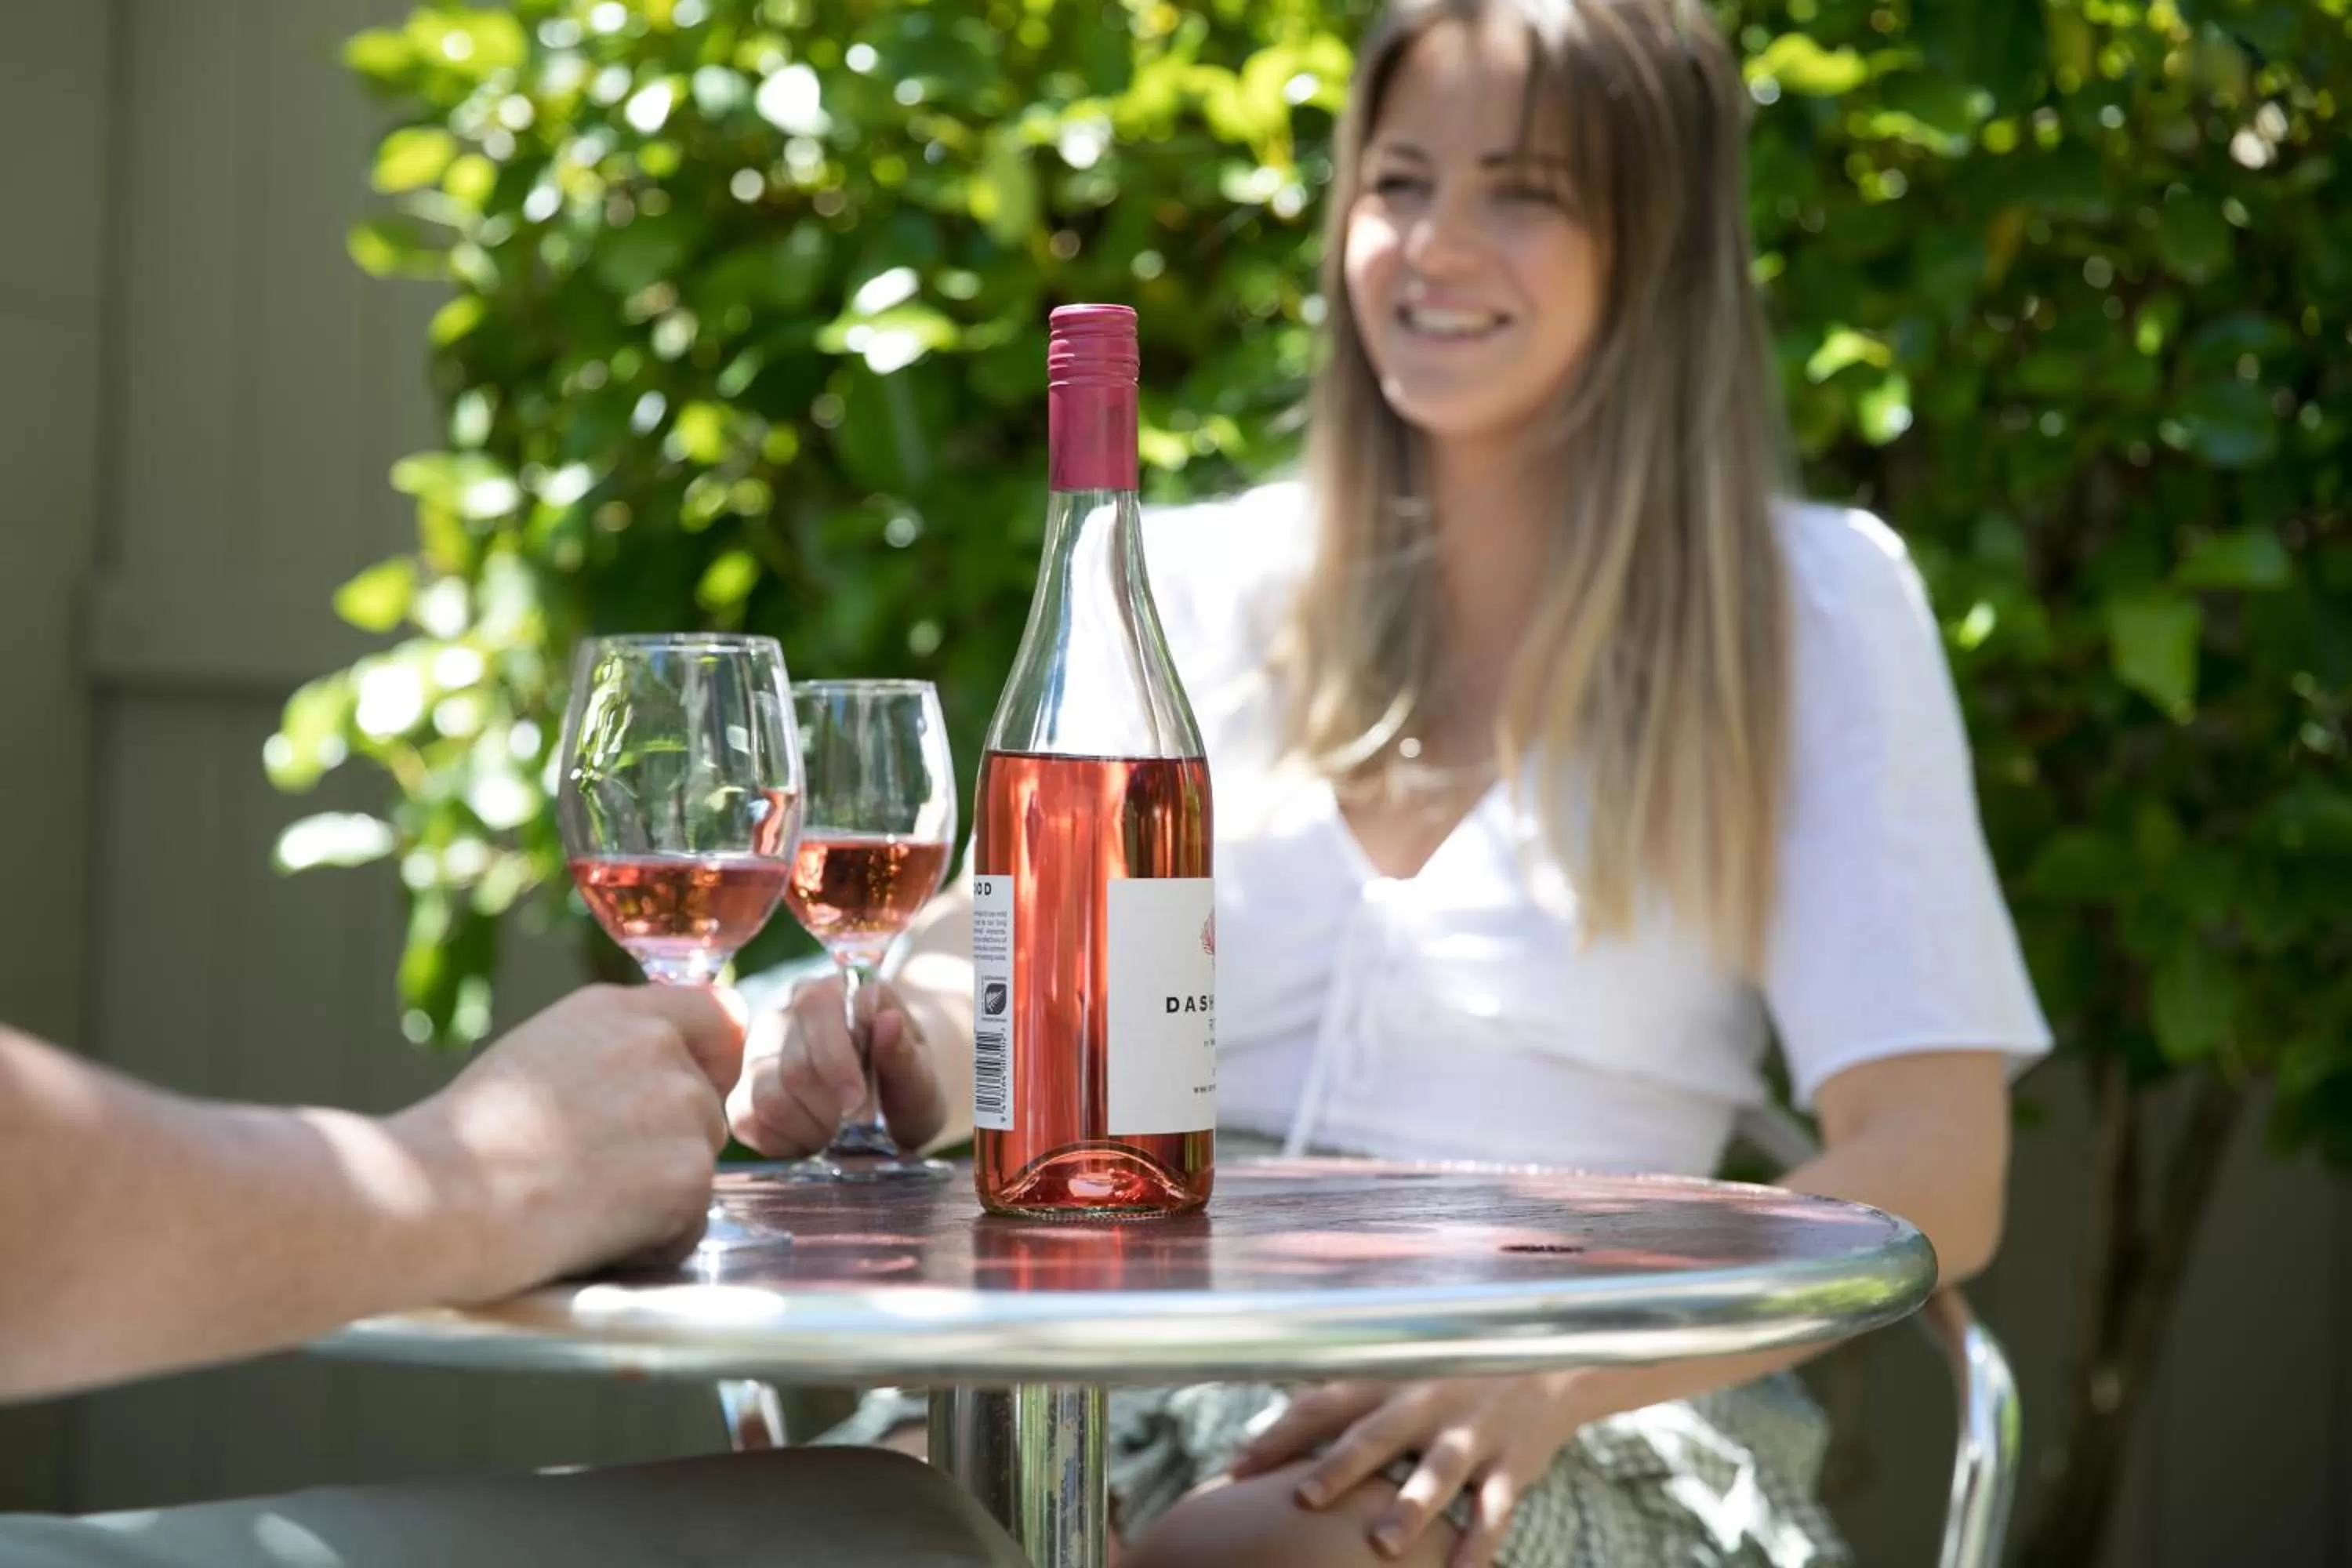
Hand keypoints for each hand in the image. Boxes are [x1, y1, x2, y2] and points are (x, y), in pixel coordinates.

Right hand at [390, 983, 747, 1295]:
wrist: (438, 1196)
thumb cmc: (466, 1140)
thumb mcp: (542, 1053)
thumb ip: (615, 1051)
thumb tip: (668, 1072)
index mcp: (621, 1010)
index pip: (723, 1017)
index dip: (712, 1062)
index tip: (682, 1094)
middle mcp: (660, 1046)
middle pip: (709, 1103)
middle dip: (670, 1142)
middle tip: (592, 1168)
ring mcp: (681, 1107)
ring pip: (701, 1161)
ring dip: (660, 1193)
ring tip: (582, 1200)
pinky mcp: (688, 1173)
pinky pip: (692, 1220)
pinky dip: (653, 1241)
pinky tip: (590, 1231)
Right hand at [726, 974, 945, 1156]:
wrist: (887, 1108)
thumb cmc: (905, 1084)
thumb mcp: (920, 1075)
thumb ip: (905, 1054)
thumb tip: (888, 1021)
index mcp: (835, 990)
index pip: (817, 1008)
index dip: (834, 1060)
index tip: (855, 1102)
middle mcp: (786, 1010)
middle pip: (792, 1066)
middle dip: (830, 1110)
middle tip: (856, 1127)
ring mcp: (756, 1050)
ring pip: (767, 1098)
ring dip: (809, 1129)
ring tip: (837, 1132)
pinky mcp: (741, 1090)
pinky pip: (749, 1121)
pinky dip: (785, 1142)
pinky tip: (811, 1138)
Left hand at [1227, 1375, 1584, 1567]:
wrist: (1545, 1361)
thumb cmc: (1448, 1377)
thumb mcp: (1396, 1375)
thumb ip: (1340, 1401)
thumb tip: (1264, 1435)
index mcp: (1389, 1381)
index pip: (1326, 1403)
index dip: (1282, 1432)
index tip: (1238, 1467)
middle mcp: (1427, 1402)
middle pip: (1378, 1434)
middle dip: (1341, 1466)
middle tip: (1305, 1500)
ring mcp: (1471, 1432)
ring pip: (1439, 1472)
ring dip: (1411, 1507)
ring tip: (1382, 1545)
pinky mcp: (1512, 1462)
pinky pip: (1496, 1508)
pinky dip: (1479, 1543)